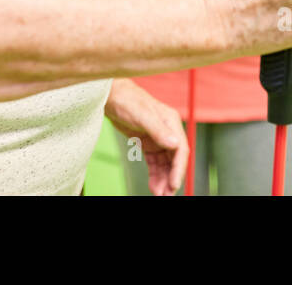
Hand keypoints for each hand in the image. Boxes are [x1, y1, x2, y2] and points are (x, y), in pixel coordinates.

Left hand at [104, 79, 187, 195]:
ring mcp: (158, 138)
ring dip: (163, 179)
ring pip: (164, 163)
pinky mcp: (147, 143)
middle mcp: (167, 131)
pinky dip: (155, 175)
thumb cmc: (127, 101)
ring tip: (159, 195)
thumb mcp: (142, 115)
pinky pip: (154, 163)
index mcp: (171, 122)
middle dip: (171, 178)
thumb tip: (175, 144)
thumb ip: (158, 130)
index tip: (174, 184)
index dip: (179, 168)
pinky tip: (153, 186)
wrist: (111, 96)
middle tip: (166, 195)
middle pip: (174, 159)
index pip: (181, 149)